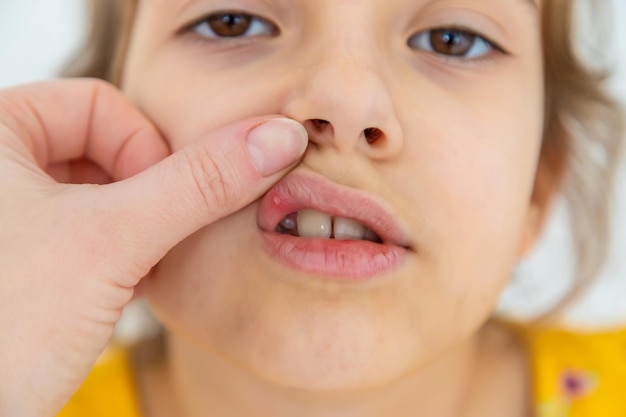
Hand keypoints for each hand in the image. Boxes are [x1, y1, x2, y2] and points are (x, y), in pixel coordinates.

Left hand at [0, 79, 306, 416]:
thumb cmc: (0, 330)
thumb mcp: (111, 241)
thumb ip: (198, 184)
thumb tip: (276, 139)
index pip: (98, 103)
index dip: (144, 150)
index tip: (154, 208)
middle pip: (103, 147)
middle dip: (143, 199)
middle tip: (149, 242)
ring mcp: (8, 217)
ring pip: (101, 194)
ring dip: (136, 231)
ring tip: (135, 269)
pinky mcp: (23, 260)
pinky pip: (88, 233)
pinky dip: (119, 255)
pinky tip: (125, 287)